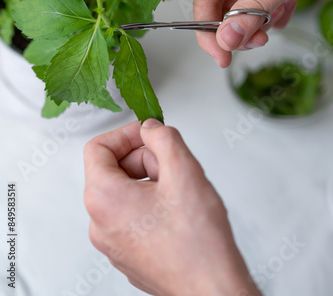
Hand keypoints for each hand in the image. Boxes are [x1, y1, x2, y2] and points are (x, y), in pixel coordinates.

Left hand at [84, 119, 260, 295]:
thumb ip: (163, 138)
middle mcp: (100, 223)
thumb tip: (150, 128)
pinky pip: (132, 215)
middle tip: (173, 166)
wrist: (212, 291)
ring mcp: (112, 242)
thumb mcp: (184, 170)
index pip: (97, 148)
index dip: (126, 134)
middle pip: (113, 169)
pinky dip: (151, 203)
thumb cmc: (198, 243)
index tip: (149, 134)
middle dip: (144, 159)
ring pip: (125, 192)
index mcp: (104, 199)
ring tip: (179, 193)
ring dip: (151, 181)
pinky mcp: (128, 253)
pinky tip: (178, 212)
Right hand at [194, 0, 332, 66]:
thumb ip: (253, 10)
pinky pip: (260, 10)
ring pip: (242, 13)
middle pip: (222, 8)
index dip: (209, 30)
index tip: (222, 55)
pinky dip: (272, 17)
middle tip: (258, 40)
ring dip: (258, 24)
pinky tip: (286, 8)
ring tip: (276, 18)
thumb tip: (226, 38)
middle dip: (240, 28)